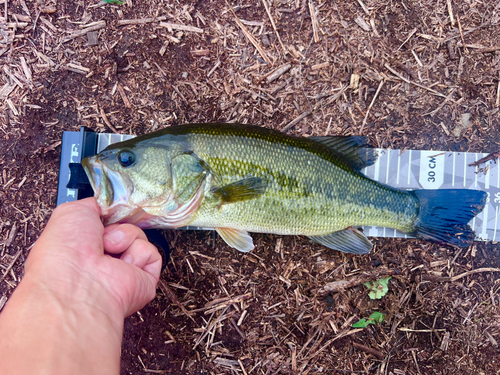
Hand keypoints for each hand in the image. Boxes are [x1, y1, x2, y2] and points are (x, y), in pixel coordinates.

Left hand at [25, 197, 161, 317]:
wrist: (77, 283)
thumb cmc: (63, 253)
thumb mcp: (71, 213)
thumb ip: (92, 205)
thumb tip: (106, 204)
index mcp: (83, 247)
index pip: (107, 224)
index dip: (109, 216)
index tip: (107, 212)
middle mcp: (103, 261)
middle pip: (125, 228)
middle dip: (117, 226)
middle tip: (103, 235)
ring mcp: (123, 272)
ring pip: (139, 237)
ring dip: (125, 237)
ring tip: (110, 250)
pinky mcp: (143, 281)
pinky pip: (151, 253)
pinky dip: (139, 253)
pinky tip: (123, 264)